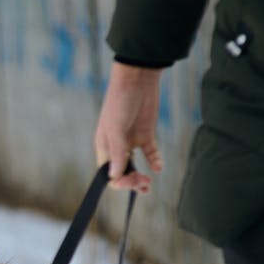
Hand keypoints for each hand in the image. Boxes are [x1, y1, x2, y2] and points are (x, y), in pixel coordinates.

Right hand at [94, 62, 163, 192]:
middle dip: (131, 182)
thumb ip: (117, 153)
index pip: (109, 173)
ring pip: (136, 166)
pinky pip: (150, 154)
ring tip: (149, 183)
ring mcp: (132, 142)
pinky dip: (154, 162)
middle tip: (144, 185)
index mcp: (105, 147)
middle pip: (122, 173)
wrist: (137, 78)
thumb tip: (114, 176)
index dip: (119, 181)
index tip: (131, 181)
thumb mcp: (116, 128)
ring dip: (141, 177)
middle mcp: (117, 147)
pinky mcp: (146, 135)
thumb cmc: (119, 101)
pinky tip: (158, 167)